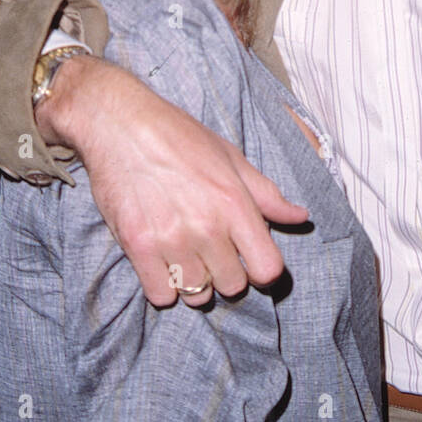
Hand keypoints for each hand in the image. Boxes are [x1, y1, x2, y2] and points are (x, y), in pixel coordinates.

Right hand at [35, 55, 307, 306]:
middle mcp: (207, 227)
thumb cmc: (179, 137)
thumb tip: (300, 216)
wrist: (121, 125)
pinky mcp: (137, 247)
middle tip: (212, 251)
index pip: (267, 269)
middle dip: (227, 273)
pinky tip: (162, 262)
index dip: (262, 269)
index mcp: (235, 204)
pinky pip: (161, 296)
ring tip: (186, 255)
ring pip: (198, 295)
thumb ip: (267, 195)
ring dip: (195, 281)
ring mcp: (171, 240)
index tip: (249, 258)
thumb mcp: (231, 158)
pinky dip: (164, 286)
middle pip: (233, 286)